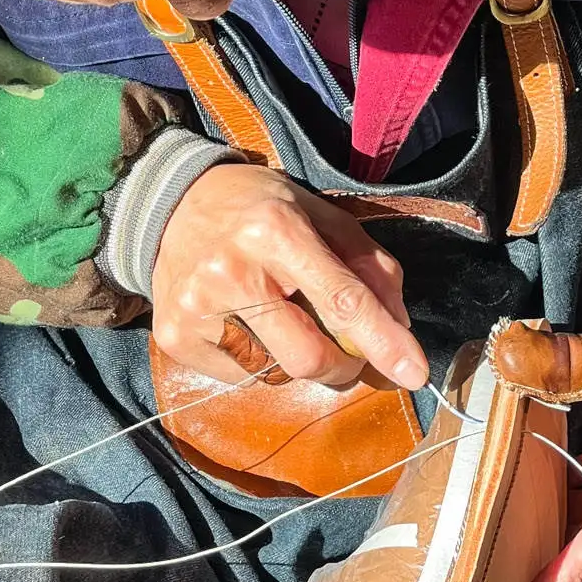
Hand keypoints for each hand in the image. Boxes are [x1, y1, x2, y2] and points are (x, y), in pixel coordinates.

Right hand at [152, 163, 428, 388]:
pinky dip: (258, 361)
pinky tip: (244, 323)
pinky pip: (241, 377)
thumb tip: (399, 328)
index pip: (341, 300)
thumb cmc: (258, 209)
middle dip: (341, 365)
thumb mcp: (320, 215)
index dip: (382, 341)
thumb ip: (368, 266)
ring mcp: (198, 309)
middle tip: (341, 346)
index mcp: (276, 230)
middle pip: (309, 358)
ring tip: (278, 317)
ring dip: (295, 359)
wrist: (167, 204)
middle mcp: (232, 271)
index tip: (414, 374)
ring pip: (277, 374)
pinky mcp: (176, 338)